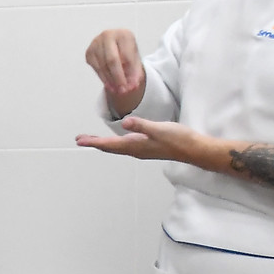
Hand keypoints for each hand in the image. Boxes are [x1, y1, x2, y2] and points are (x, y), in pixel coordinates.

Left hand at [76, 117, 218, 167]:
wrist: (195, 149)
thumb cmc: (178, 139)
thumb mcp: (159, 128)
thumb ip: (142, 125)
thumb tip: (125, 123)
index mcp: (135, 146)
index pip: (109, 144)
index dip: (93, 142)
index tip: (79, 140)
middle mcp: (136, 150)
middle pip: (110, 148)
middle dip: (95, 143)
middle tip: (80, 139)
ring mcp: (142, 150)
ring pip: (118, 147)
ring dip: (104, 144)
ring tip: (93, 140)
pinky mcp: (149, 148)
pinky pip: (126, 146)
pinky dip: (116, 143)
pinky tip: (118, 140)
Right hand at [84, 28, 146, 114]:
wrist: (116, 44)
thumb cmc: (126, 50)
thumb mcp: (135, 59)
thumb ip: (135, 72)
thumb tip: (132, 86)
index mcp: (124, 34)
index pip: (127, 56)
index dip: (130, 72)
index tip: (133, 85)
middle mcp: (108, 35)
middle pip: (112, 60)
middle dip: (118, 77)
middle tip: (122, 90)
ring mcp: (96, 43)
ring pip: (102, 66)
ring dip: (110, 80)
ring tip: (117, 90)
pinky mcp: (89, 51)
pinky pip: (96, 68)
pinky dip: (103, 78)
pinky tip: (110, 85)